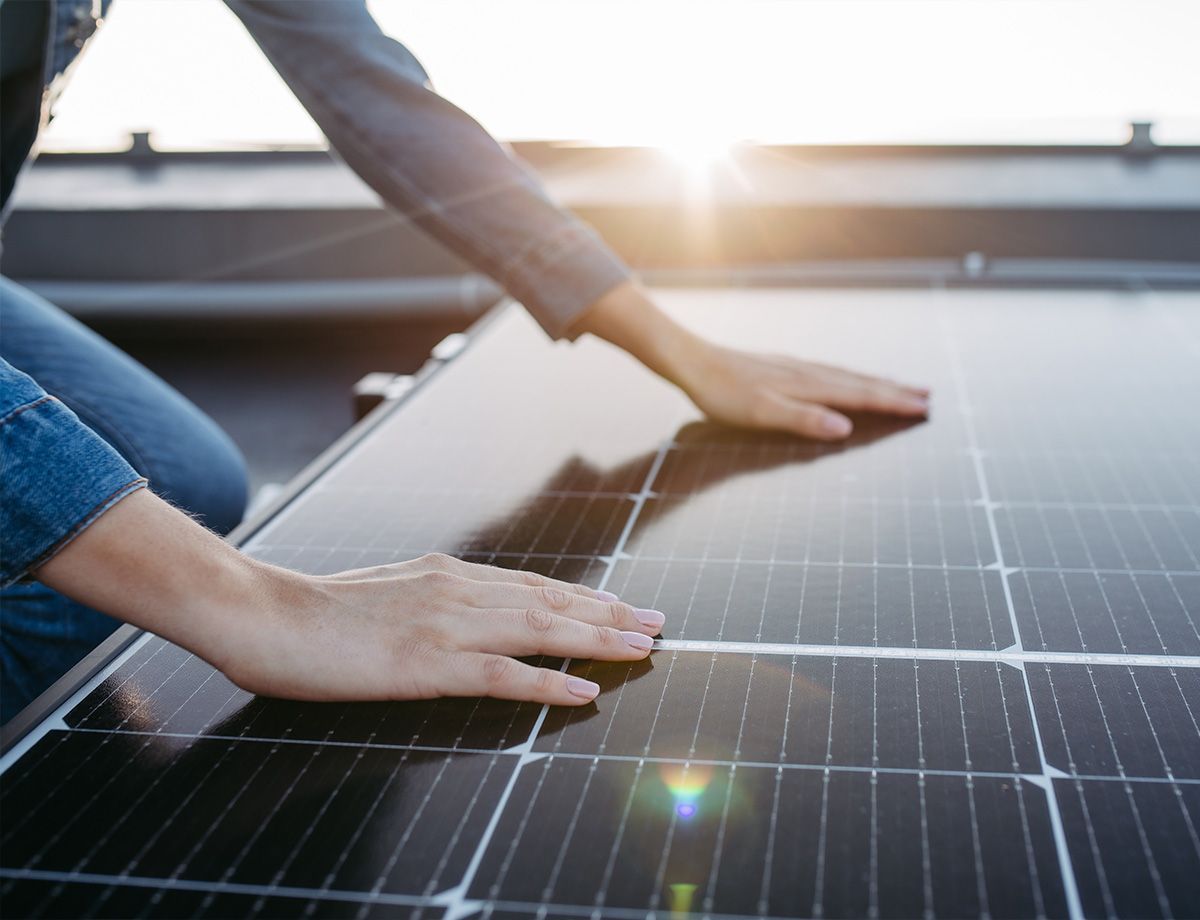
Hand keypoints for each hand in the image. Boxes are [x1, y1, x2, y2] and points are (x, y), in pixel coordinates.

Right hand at [36, 490, 663, 706]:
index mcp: (447, 575)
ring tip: (642, 647)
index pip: (531, 584)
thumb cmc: (315, 610)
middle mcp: (457, 591)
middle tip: (656, 623)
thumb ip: (430, 596)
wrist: (263, 612)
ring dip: (597, 639)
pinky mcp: (427, 663)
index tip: (622, 604)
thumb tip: (462, 604)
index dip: (582, 596)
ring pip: (539, 628)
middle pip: (550, 601)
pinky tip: (584, 690)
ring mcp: (445, 625)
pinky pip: (503, 675)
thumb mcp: (385, 590)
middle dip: (609, 613)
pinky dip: (549, 682)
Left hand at [670, 343, 928, 440]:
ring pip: (847, 375)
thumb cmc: (722, 393)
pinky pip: (829, 371)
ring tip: (901, 385)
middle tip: (927, 396)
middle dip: (895, 391)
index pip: (860, 397)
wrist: (692, 361)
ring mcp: (796, 368)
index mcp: (808, 387)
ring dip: (877, 382)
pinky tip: (847, 378)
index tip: (922, 409)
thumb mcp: (761, 413)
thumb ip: (804, 420)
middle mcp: (808, 373)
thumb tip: (845, 427)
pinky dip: (850, 376)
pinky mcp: (783, 367)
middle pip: (861, 383)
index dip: (892, 404)